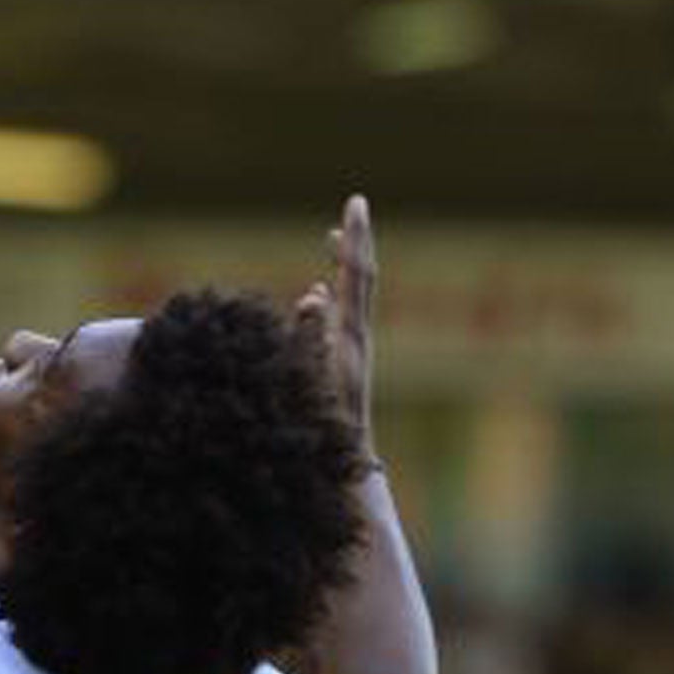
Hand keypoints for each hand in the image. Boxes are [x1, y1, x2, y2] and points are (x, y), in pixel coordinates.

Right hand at [294, 195, 378, 462]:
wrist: (349, 473)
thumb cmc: (326, 435)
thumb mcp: (314, 383)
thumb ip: (311, 337)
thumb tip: (314, 293)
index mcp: (350, 338)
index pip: (356, 276)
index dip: (354, 239)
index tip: (356, 201)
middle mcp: (356, 341)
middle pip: (361, 281)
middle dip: (354, 243)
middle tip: (354, 209)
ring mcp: (352, 355)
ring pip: (350, 299)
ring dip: (342, 267)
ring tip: (333, 241)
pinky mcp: (344, 369)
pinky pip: (338, 320)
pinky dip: (329, 299)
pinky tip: (316, 296)